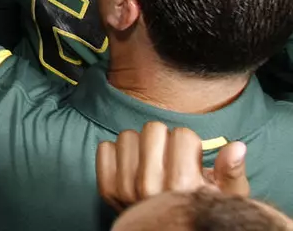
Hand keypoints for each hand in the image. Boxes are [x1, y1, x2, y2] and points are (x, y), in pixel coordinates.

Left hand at [96, 122, 249, 212]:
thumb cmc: (200, 210)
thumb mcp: (227, 196)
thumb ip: (230, 171)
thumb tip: (236, 146)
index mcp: (184, 184)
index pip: (182, 134)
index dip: (189, 144)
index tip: (190, 160)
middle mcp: (152, 186)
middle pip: (152, 129)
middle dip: (164, 140)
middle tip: (170, 160)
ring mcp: (126, 189)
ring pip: (127, 135)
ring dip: (139, 146)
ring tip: (152, 164)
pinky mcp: (107, 190)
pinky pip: (105, 148)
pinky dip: (117, 153)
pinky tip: (132, 167)